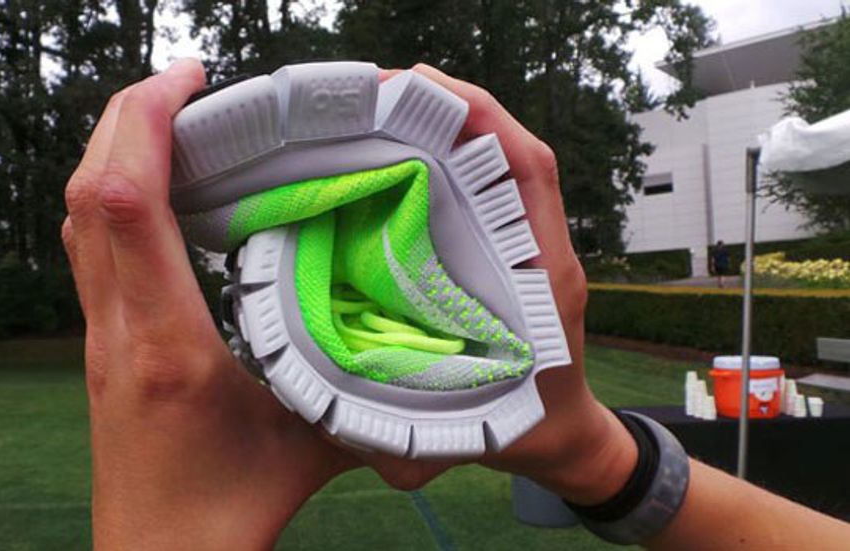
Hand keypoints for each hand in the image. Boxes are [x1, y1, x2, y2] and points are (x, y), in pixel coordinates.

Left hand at [62, 59, 447, 549]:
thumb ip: (367, 389)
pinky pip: (89, 241)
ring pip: (79, 212)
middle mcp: (117, 328)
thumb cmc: (227, 512)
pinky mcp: (100, 341)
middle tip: (188, 80)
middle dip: (128, 112)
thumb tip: (424, 338)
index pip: (125, 202)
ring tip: (171, 115)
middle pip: (88, 187)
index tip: (191, 79)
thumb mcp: (312, 442)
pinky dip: (114, 188)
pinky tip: (159, 184)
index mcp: (166, 343)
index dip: (146, 120)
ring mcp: (99, 333)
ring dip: (115, 146)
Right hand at [403, 65, 636, 504]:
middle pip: (510, 149)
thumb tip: (342, 432)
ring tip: (389, 103)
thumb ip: (413, 445)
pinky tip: (407, 146)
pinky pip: (489, 184)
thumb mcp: (464, 440)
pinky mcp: (512, 246)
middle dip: (454, 106)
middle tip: (384, 87)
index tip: (424, 88)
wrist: (563, 434)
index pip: (528, 172)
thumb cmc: (524, 428)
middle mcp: (540, 246)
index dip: (484, 118)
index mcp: (544, 276)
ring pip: (501, 160)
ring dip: (453, 122)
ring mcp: (528, 242)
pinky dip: (455, 152)